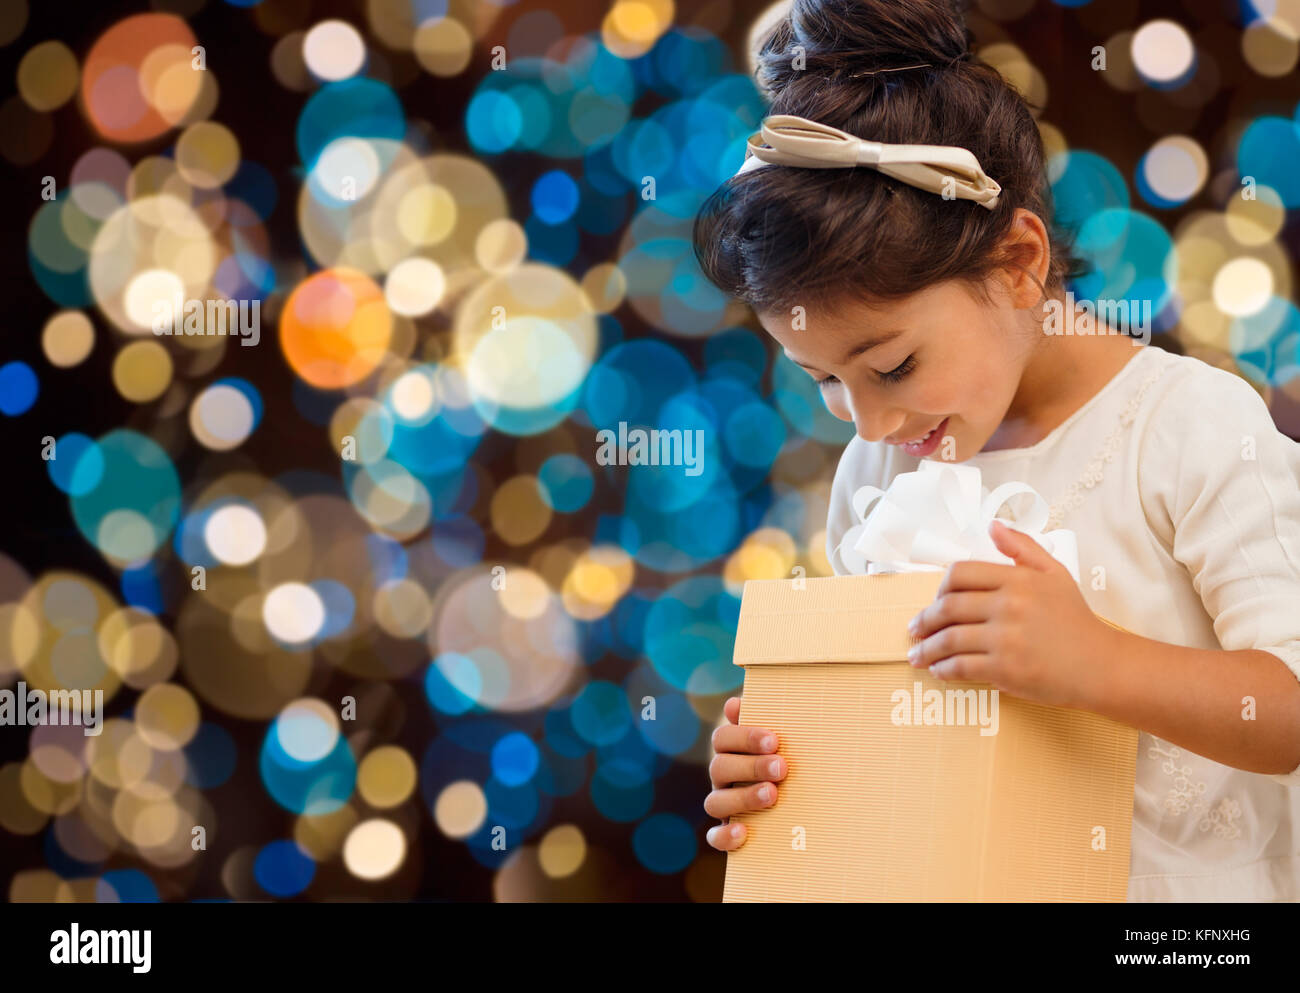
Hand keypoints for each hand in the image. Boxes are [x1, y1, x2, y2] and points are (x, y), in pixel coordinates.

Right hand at [704, 696, 786, 850]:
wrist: (803, 802)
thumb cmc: (787, 757)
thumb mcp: (779, 740)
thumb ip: (765, 719)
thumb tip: (735, 704)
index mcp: (731, 751)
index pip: (723, 738)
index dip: (744, 737)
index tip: (773, 740)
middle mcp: (723, 777)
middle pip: (720, 767)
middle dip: (751, 766)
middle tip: (781, 767)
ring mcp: (724, 805)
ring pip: (715, 801)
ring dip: (743, 797)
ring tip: (772, 795)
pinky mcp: (727, 833)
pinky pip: (715, 837)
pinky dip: (725, 836)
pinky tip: (744, 831)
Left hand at [905, 518, 1118, 708]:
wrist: (1101, 664)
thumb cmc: (1075, 619)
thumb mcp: (1055, 573)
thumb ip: (1023, 547)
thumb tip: (993, 525)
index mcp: (1017, 579)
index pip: (960, 574)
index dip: (940, 587)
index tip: (935, 600)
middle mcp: (1009, 605)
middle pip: (948, 607)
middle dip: (923, 621)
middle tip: (914, 629)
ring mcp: (1006, 638)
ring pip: (949, 639)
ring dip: (926, 649)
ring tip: (916, 655)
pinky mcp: (1006, 669)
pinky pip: (961, 666)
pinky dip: (943, 669)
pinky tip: (938, 671)